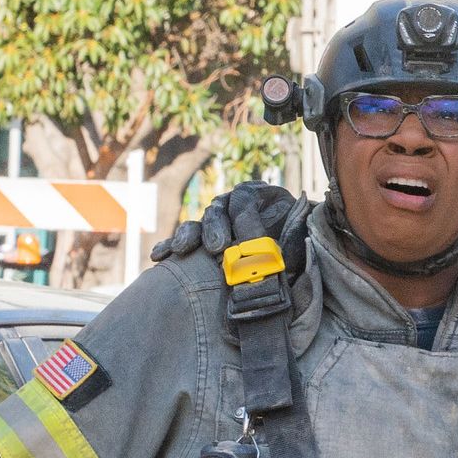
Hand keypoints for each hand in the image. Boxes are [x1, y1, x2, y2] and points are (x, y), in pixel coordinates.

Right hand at [150, 180, 302, 262]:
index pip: (239, 201)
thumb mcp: (296, 233)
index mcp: (254, 199)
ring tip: (181, 251)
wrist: (285, 257)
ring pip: (197, 224)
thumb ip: (293, 226)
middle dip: (213, 228)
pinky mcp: (200, 242)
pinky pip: (181, 242)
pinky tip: (159, 256)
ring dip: (188, 235)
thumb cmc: (294, 242)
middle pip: (216, 212)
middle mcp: (231, 208)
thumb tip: (299, 214)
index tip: (228, 242)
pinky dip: (169, 246)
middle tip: (216, 248)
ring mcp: (213, 224)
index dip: (234, 218)